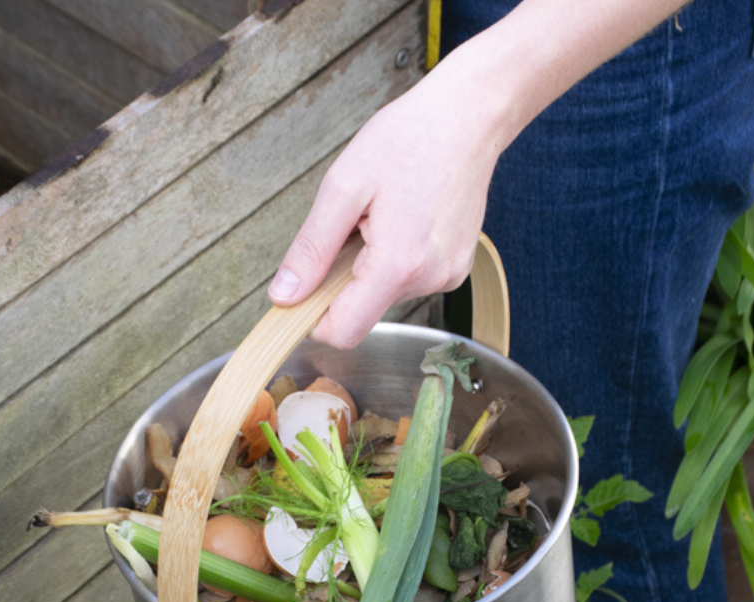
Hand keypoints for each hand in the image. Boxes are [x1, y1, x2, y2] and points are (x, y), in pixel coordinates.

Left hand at [268, 49, 507, 348]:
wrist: (468, 118)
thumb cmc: (408, 140)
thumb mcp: (343, 187)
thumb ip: (311, 249)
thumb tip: (285, 295)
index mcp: (398, 264)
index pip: (343, 331)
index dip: (313, 318)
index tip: (304, 288)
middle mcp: (428, 279)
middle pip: (362, 312)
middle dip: (342, 279)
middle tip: (352, 225)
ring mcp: (447, 276)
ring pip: (384, 295)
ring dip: (369, 265)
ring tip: (383, 215)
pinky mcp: (456, 268)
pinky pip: (408, 281)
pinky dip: (393, 260)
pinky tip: (403, 220)